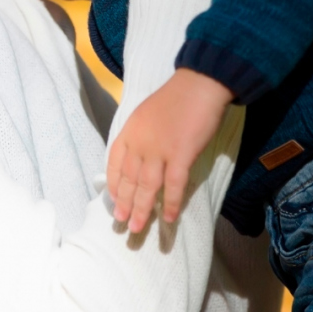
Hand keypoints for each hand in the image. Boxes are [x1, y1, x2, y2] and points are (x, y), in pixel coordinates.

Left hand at [107, 68, 234, 232]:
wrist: (199, 83)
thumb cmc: (176, 97)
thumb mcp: (146, 113)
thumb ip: (140, 135)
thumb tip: (139, 158)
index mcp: (129, 131)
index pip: (114, 163)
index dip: (113, 185)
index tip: (114, 201)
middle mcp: (140, 143)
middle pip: (129, 179)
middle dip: (124, 203)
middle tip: (121, 223)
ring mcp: (159, 150)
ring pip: (146, 187)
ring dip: (141, 209)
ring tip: (137, 228)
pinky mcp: (181, 154)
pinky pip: (173, 185)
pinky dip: (171, 203)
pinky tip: (168, 218)